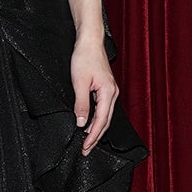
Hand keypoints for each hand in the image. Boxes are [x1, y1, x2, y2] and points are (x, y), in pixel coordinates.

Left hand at [71, 32, 117, 154]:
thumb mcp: (79, 82)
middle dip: (96, 137)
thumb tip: (81, 123)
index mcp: (108, 93)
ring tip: (88, 142)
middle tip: (86, 150)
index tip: (85, 147)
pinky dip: (97, 119)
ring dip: (96, 130)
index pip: (101, 121)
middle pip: (105, 122)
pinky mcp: (106, 88)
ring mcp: (110, 90)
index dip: (93, 136)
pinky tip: (90, 124)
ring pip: (105, 116)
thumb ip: (81, 104)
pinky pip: (103, 109)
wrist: (89, 41)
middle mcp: (112, 93)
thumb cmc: (84, 57)